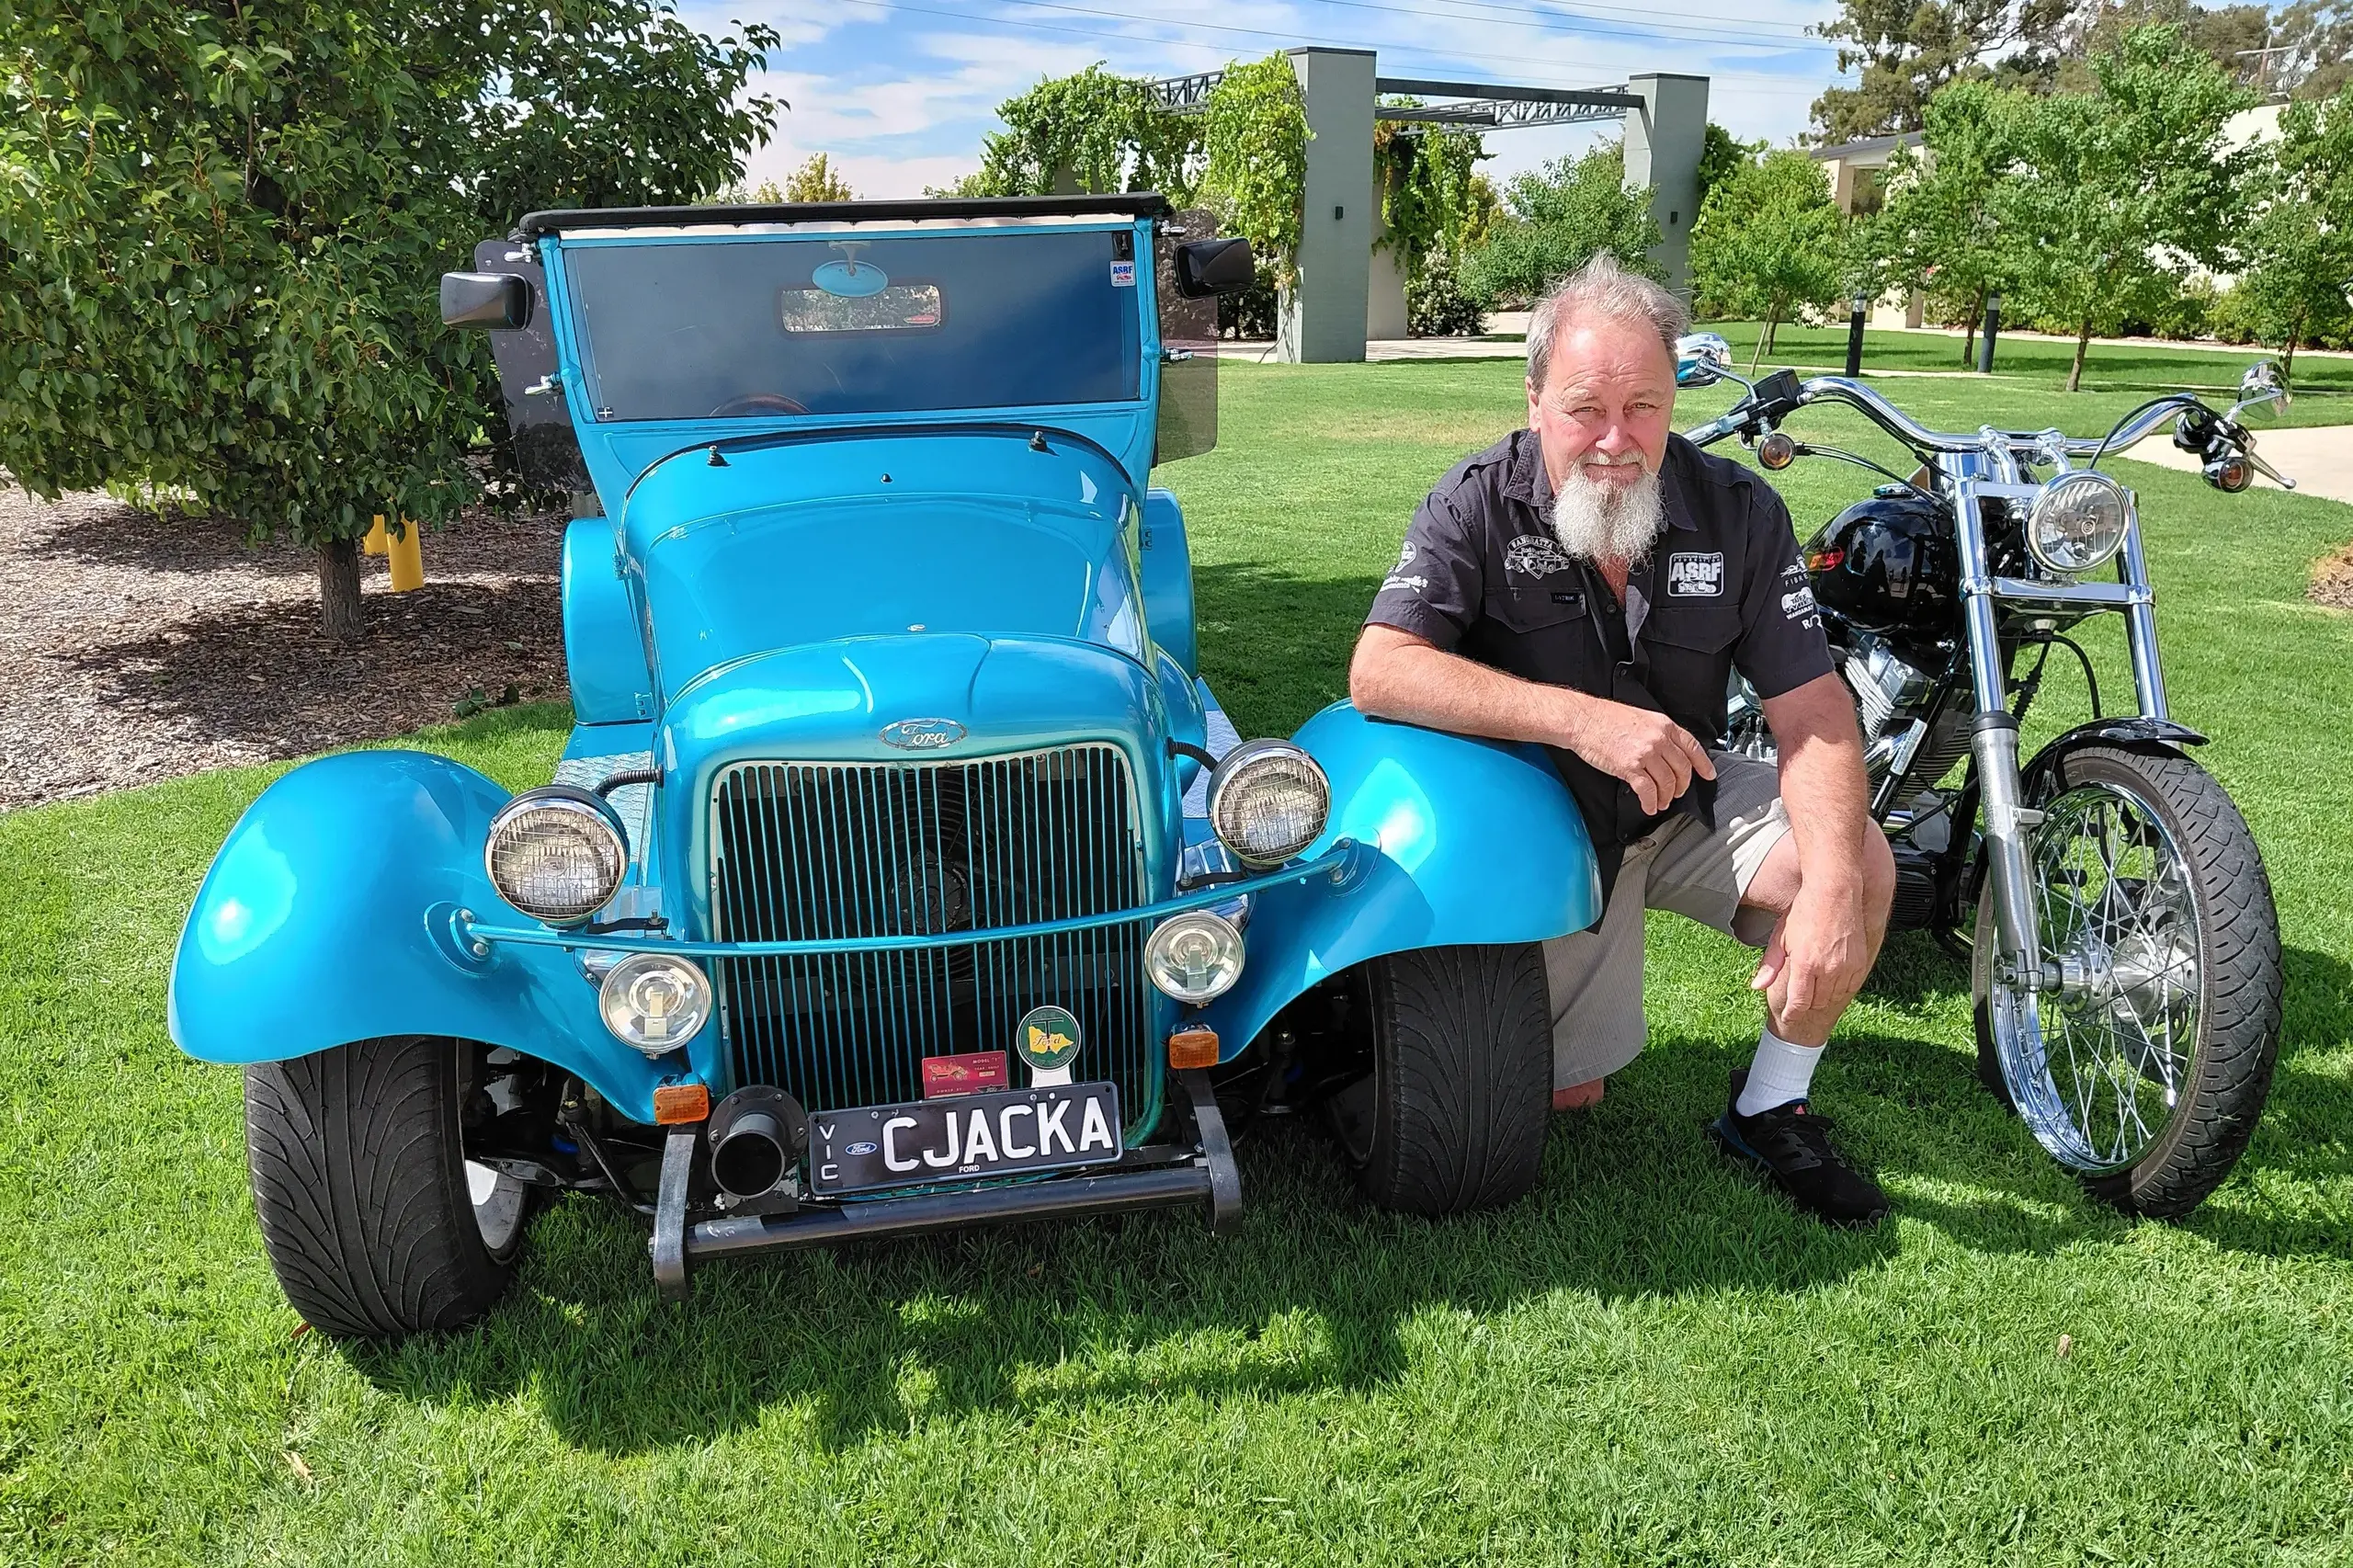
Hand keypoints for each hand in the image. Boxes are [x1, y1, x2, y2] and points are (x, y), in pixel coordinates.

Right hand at [1558, 695, 1716, 815]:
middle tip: (1677, 793)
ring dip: (1666, 797)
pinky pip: (1648, 791)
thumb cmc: (1606, 718)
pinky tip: (1649, 806)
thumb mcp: (1641, 717)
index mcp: (1663, 725)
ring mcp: (1645, 753)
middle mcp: (1658, 739)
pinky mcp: (1630, 767)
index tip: (1708, 775)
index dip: (1703, 764)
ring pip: (1667, 782)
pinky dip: (1651, 802)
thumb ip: (1658, 733)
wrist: (1583, 719)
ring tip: (1661, 802)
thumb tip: (1668, 751)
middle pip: (1682, 769)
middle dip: (1682, 786)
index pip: (1692, 747)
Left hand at [1750, 878, 1881, 1044]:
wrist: (1835, 891)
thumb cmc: (1805, 911)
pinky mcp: (1860, 962)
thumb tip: (1756, 986)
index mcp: (1805, 964)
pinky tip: (1830, 979)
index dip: (1792, 1013)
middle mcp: (1828, 969)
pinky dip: (1839, 988)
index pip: (1799, 1002)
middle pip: (1816, 1003)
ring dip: (1822, 997)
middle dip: (1806, 1003)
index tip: (1788, 1017)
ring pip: (1833, 997)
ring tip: (1814, 986)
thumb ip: (1770, 965)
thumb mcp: (1780, 936)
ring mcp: (1846, 967)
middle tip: (1799, 997)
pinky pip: (1849, 987)